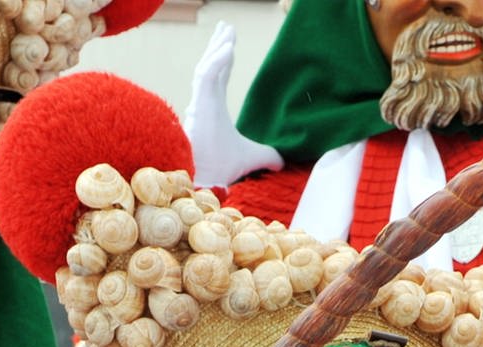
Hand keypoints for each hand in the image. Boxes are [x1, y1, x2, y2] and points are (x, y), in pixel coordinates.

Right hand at [183, 22, 283, 187]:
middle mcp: (205, 104)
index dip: (223, 59)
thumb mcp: (251, 158)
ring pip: (207, 67)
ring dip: (218, 48)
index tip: (229, 43)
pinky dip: (217, 60)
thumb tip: (282, 161)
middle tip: (226, 28)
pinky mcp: (199, 107)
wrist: (207, 182)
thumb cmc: (221, 170)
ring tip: (228, 31)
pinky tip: (228, 48)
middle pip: (210, 67)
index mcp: (214, 110)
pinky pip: (206, 76)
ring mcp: (200, 104)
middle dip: (218, 46)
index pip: (218, 78)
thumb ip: (267, 156)